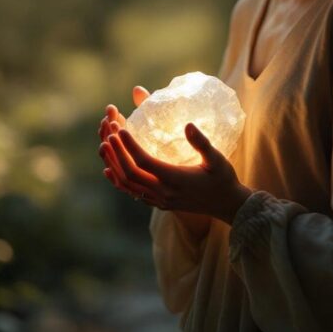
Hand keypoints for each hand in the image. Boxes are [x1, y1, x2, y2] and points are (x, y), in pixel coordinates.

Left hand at [98, 87, 251, 225]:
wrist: (227, 206)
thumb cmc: (223, 179)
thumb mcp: (217, 158)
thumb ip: (201, 142)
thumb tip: (187, 125)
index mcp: (175, 179)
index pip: (144, 161)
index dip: (129, 145)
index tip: (119, 129)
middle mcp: (164, 192)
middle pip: (130, 173)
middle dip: (116, 152)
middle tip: (108, 132)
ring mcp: (160, 200)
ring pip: (127, 184)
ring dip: (114, 165)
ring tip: (104, 146)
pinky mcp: (160, 204)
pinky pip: (132, 192)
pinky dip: (119, 180)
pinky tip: (110, 170)